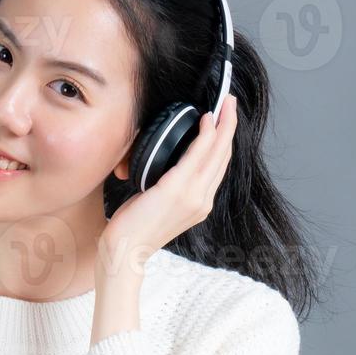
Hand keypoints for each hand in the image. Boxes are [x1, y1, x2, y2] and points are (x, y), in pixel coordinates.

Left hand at [98, 95, 237, 269]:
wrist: (125, 252)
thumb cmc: (134, 228)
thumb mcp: (158, 204)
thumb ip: (168, 187)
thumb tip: (165, 167)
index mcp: (200, 204)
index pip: (219, 167)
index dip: (225, 140)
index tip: (225, 119)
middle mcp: (202, 200)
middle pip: (223, 156)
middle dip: (230, 126)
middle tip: (230, 102)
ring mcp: (193, 196)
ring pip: (216, 153)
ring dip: (222, 125)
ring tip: (224, 105)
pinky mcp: (177, 190)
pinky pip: (197, 156)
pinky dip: (204, 136)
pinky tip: (205, 121)